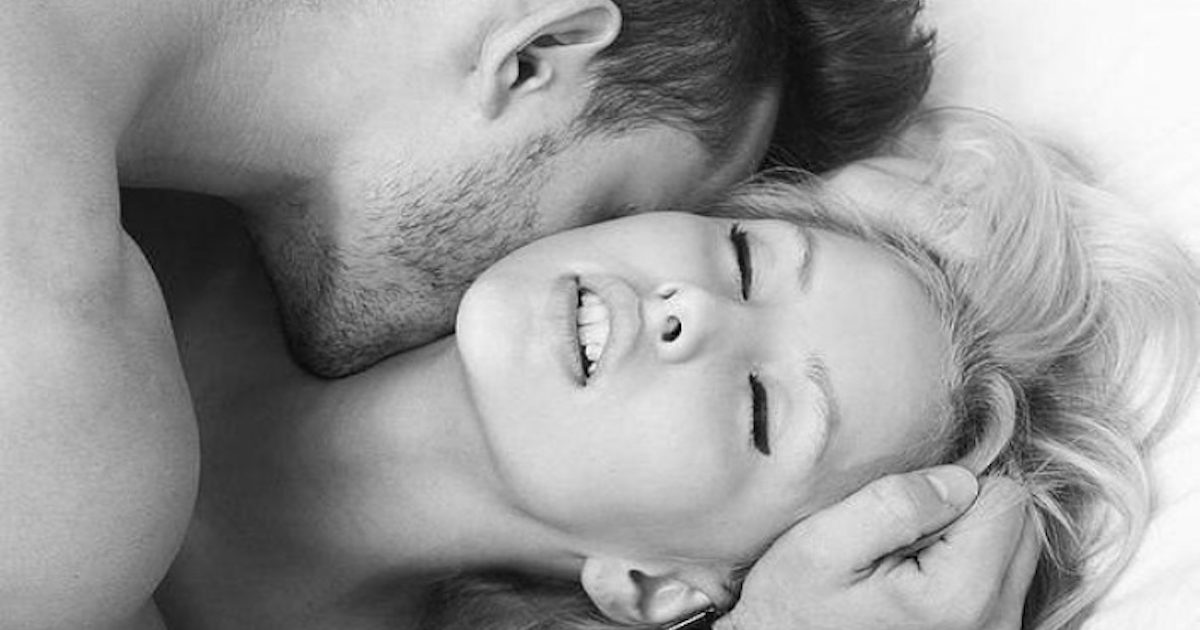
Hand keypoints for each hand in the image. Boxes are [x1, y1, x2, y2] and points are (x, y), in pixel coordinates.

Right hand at [718, 467, 1037, 629]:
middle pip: (1021, 522)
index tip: (907, 505)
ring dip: (971, 537)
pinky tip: (918, 574)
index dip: (956, 482)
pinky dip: (968, 564)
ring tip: (908, 553)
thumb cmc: (796, 606)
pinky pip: (1003, 576)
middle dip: (970, 510)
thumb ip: (894, 504)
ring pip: (1017, 547)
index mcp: (959, 594)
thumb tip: (958, 479)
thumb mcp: (823, 545)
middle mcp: (993, 621)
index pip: (1006, 497)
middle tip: (904, 531)